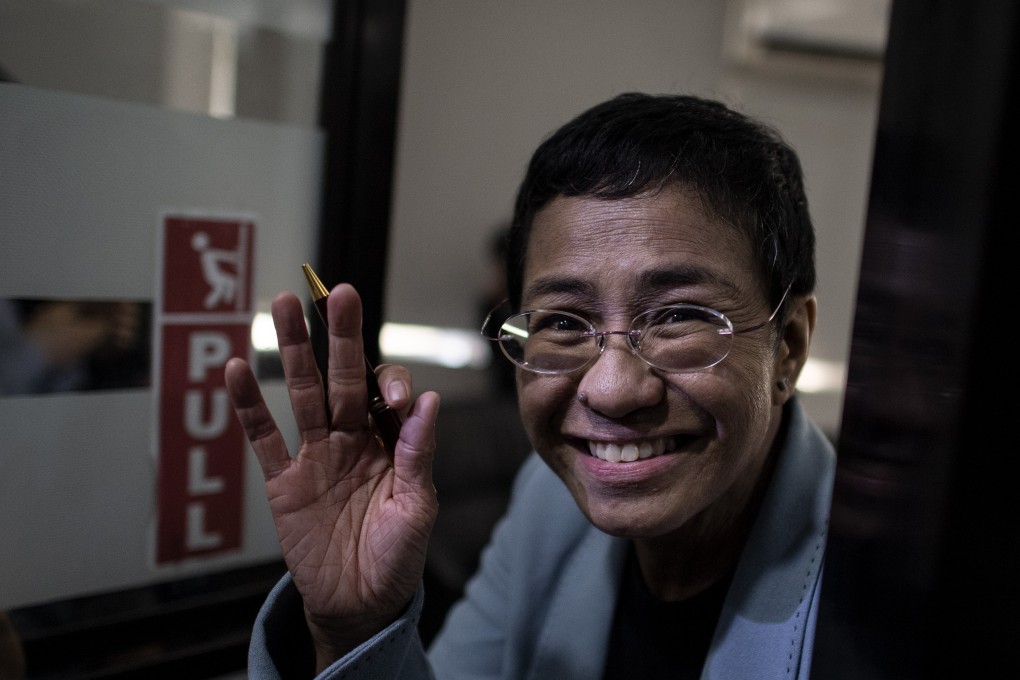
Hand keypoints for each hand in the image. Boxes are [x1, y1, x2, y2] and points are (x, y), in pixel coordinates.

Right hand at [225, 284, 439, 670]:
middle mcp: (351, 439)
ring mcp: (315, 455)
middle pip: (342, 377)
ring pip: (301, 393)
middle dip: (339, 337)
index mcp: (389, 442)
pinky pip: (262, 438)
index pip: (387, 394)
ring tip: (281, 306)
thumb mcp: (417, 508)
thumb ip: (417, 455)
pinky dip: (247, 406)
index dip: (391, 385)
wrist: (358, 604)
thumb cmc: (396, 557)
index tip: (395, 399)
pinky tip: (235, 369)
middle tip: (336, 293)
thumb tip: (429, 401)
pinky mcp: (282, 481)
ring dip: (291, 351)